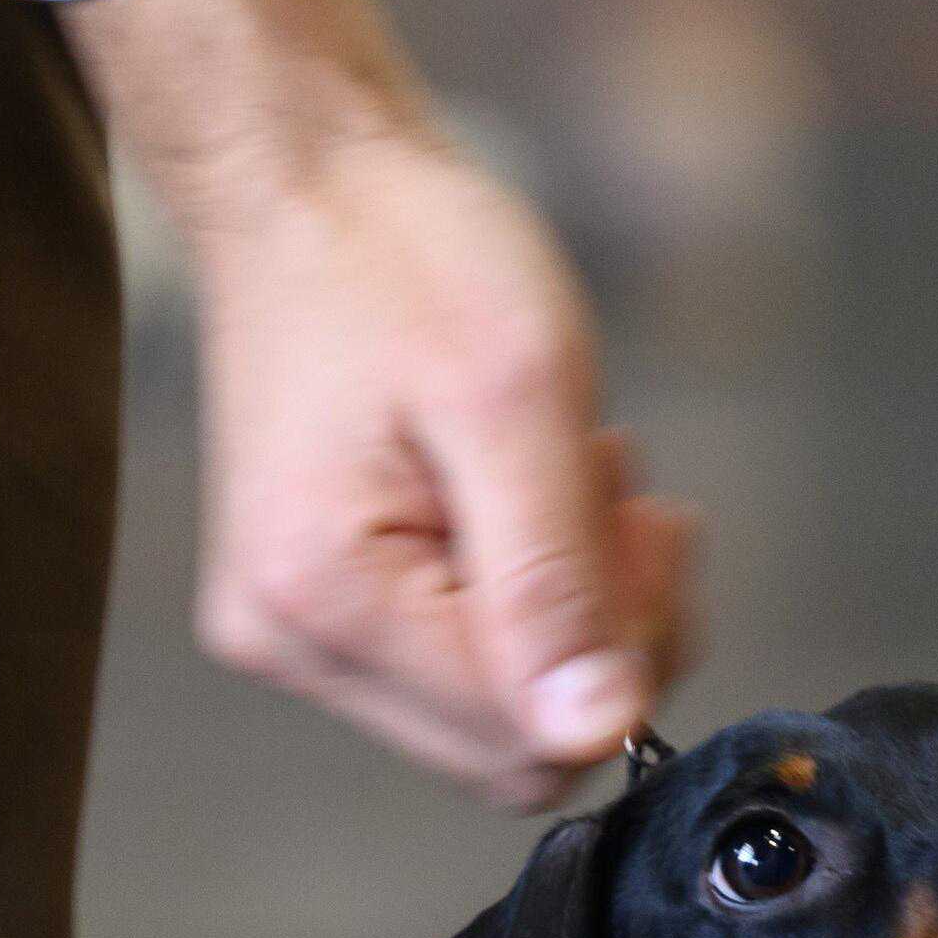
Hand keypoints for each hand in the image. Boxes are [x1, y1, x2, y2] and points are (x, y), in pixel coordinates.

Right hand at [68, 0, 695, 807]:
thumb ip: (559, 578)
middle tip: (616, 501)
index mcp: (327, 600)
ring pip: (493, 718)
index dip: (625, 655)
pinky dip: (520, 600)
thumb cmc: (402, 256)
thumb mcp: (518, 397)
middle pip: (510, 751)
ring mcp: (293, 637)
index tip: (647, 520)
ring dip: (567, 616)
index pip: (528, 738)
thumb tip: (600, 731)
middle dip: (601, 644)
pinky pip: (457, 668)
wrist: (304, 186)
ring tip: (563, 477)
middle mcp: (289, 645)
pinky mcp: (315, 614)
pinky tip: (518, 498)